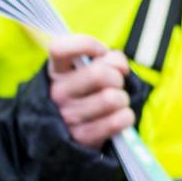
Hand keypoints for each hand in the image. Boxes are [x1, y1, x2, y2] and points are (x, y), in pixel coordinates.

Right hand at [46, 34, 134, 150]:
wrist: (65, 131)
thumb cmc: (83, 92)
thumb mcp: (84, 71)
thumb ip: (104, 59)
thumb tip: (120, 65)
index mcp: (56, 71)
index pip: (60, 48)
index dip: (87, 44)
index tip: (100, 52)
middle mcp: (57, 92)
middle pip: (100, 74)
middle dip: (117, 77)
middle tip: (114, 83)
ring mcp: (68, 116)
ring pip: (113, 98)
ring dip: (123, 99)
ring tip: (115, 101)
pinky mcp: (82, 136)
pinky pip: (118, 120)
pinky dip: (126, 116)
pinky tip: (118, 116)